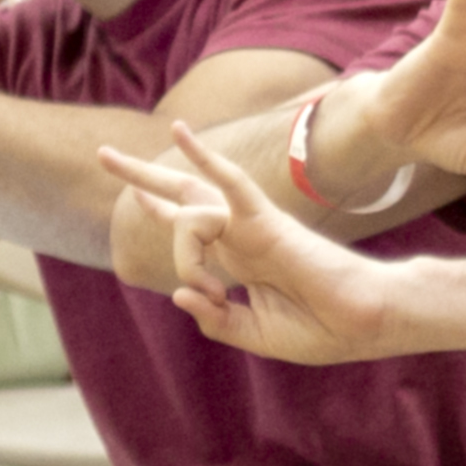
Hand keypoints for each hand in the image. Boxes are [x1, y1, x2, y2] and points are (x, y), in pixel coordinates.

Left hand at [98, 123, 409, 365]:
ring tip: (212, 291)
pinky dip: (205, 157)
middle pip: (181, 195)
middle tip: (103, 153)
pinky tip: (181, 131)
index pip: (189, 226)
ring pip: (191, 212)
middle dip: (140, 177)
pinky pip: (230, 182)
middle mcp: (240, 236)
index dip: (158, 211)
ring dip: (185, 253)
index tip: (135, 199)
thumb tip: (177, 291)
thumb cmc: (322, 330)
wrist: (362, 324)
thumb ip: (213, 318)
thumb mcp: (253, 334)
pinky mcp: (266, 220)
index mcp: (240, 261)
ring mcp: (251, 225)